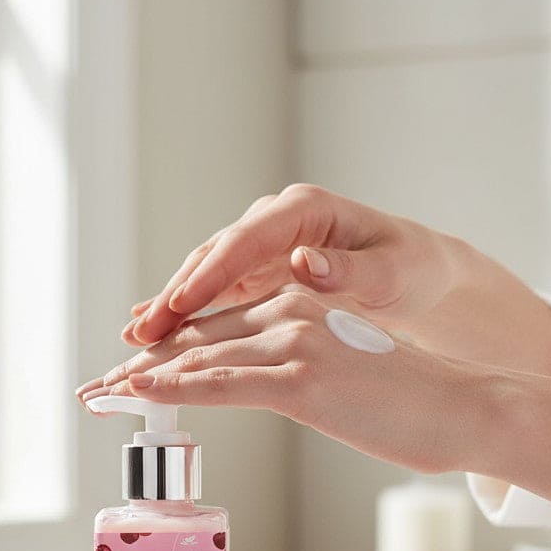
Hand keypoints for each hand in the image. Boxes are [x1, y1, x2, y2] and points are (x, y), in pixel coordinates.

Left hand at [84, 292, 500, 475]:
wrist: (463, 406)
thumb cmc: (401, 398)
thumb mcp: (333, 370)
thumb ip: (286, 366)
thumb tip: (249, 382)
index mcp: (292, 303)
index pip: (208, 330)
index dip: (156, 354)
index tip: (118, 376)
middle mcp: (286, 311)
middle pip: (190, 341)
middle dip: (134, 369)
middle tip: (91, 389)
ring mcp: (293, 343)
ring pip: (196, 359)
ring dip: (137, 382)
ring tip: (97, 397)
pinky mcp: (302, 379)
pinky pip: (223, 383)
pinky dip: (174, 389)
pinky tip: (137, 394)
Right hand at [116, 184, 550, 377]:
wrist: (413, 272)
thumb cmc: (409, 268)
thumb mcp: (391, 271)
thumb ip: (349, 270)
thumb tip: (306, 262)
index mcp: (305, 210)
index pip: (245, 241)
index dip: (209, 275)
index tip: (180, 305)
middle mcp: (273, 222)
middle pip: (212, 257)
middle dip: (175, 296)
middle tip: (143, 333)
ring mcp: (260, 246)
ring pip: (203, 276)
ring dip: (170, 309)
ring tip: (137, 340)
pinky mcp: (254, 272)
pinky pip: (211, 292)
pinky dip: (184, 315)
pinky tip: (151, 333)